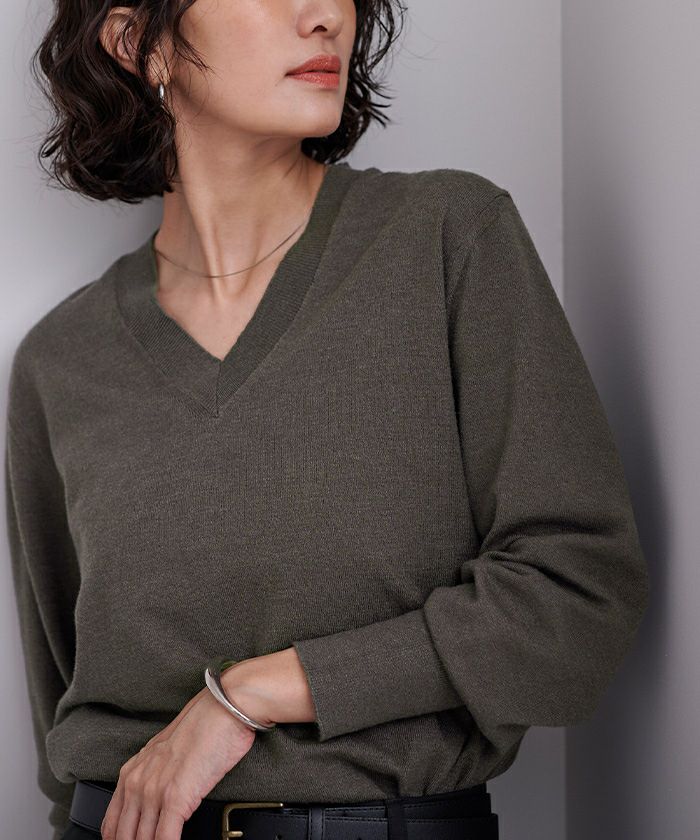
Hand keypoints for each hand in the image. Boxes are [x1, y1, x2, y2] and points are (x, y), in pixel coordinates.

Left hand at [100, 675, 270, 839]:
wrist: (224, 710)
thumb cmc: (204, 728)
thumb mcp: (167, 754)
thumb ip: (155, 778)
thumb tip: (156, 807)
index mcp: (131, 773)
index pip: (112, 825)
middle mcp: (137, 783)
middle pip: (124, 837)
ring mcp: (154, 791)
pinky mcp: (175, 797)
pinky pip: (165, 839)